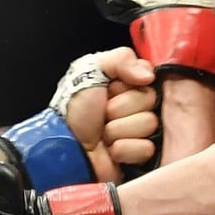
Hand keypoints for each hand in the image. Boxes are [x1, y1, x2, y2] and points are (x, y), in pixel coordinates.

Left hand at [51, 47, 158, 178]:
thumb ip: (121, 59)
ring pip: (149, 124)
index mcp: (128, 84)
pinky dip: (124, 149)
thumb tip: (150, 76)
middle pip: (150, 100)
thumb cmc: (74, 107)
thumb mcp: (90, 69)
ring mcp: (140, 132)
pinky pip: (146, 148)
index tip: (109, 90)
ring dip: (118, 129)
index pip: (149, 76)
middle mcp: (137, 107)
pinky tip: (110, 150)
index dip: (128, 85)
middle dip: (120, 108)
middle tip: (103, 114)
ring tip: (103, 133)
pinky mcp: (139, 155)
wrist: (64, 144)